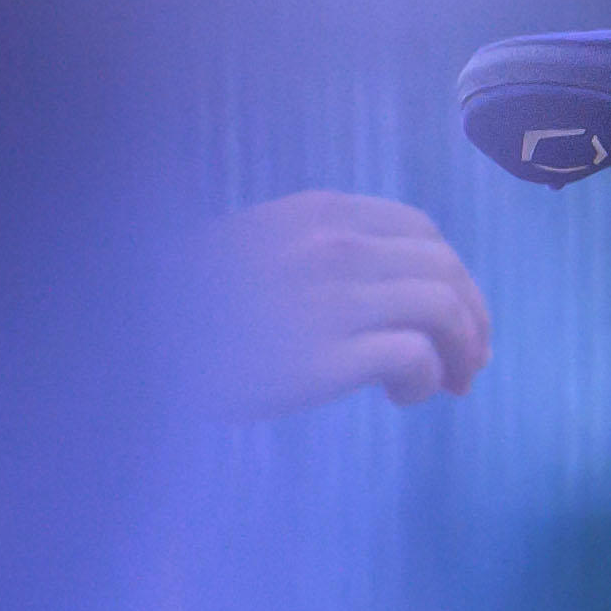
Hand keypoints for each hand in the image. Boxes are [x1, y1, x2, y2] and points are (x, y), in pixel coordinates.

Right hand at [209, 192, 491, 419]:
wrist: (136, 339)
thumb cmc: (194, 301)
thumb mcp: (257, 247)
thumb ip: (320, 250)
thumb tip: (389, 286)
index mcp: (318, 213)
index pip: (424, 233)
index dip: (454, 277)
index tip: (457, 316)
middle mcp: (333, 246)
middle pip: (447, 273)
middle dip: (473, 320)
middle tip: (470, 364)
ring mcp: (331, 299)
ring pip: (444, 311)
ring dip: (461, 353)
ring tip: (446, 385)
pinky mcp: (325, 356)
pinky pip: (415, 358)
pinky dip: (427, 379)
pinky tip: (401, 397)